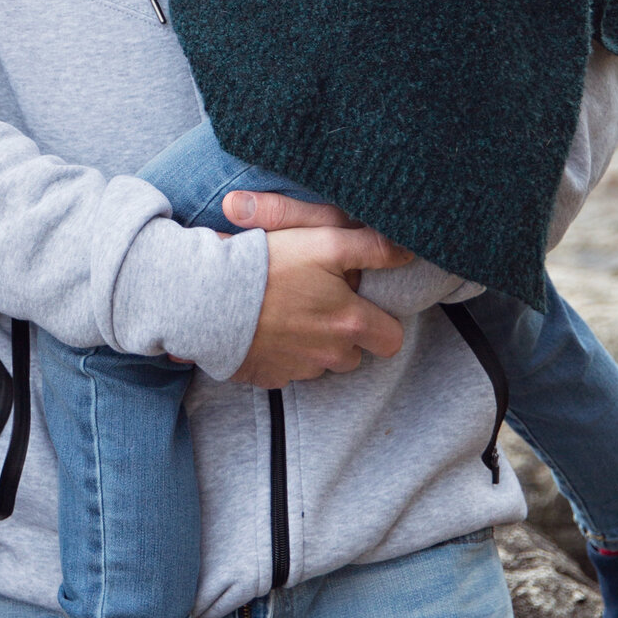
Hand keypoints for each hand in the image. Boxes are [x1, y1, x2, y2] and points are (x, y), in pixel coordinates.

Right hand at [230, 223, 410, 387]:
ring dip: (312, 344)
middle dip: (345, 336)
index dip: (381, 322)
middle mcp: (329, 354)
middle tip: (321, 306)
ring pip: (320, 363)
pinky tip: (266, 328)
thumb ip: (373, 248)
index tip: (362, 305)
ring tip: (288, 313)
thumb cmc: (269, 263)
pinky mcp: (268, 376)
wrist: (208, 295)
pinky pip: (286, 370)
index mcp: (349, 322)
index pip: (391, 338)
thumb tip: (409, 252)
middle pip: (354, 355)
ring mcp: (298, 369)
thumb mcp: (325, 242)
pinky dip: (281, 353)